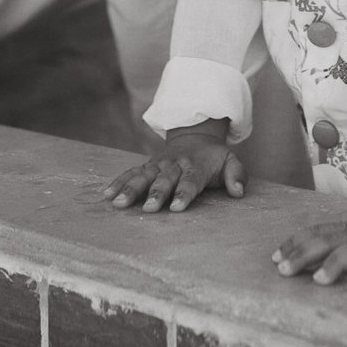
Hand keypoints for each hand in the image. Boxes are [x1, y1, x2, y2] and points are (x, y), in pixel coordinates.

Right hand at [102, 125, 246, 212]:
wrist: (194, 137)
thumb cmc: (213, 158)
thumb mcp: (230, 161)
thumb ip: (237, 175)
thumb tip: (239, 192)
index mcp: (196, 165)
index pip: (191, 181)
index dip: (184, 193)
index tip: (177, 207)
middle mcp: (174, 164)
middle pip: (164, 180)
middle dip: (157, 194)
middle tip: (150, 209)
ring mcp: (158, 164)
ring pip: (143, 176)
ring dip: (131, 189)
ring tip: (119, 203)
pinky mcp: (146, 166)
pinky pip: (131, 173)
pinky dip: (119, 182)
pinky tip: (107, 195)